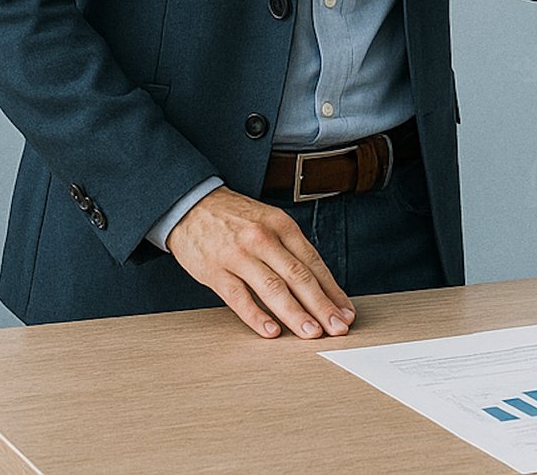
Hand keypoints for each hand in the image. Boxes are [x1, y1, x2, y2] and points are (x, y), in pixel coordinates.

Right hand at [165, 187, 354, 339]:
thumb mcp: (270, 222)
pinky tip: (272, 331)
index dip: (333, 290)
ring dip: (295, 314)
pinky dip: (257, 316)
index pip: (314, 263)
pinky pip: (239, 298)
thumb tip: (318, 284)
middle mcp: (264, 240)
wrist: (190, 204)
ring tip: (312, 332)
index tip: (346, 311)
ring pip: (273, 289)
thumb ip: (291, 250)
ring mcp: (239, 256)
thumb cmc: (235, 218)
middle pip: (299, 277)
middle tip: (338, 327)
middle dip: (322, 305)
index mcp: (282, 226)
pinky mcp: (215, 271)